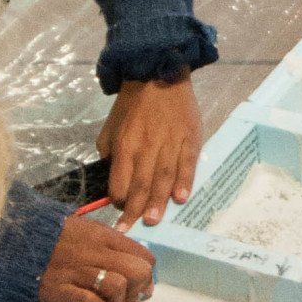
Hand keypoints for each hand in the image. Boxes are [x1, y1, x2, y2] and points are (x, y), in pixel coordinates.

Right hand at [39, 208, 154, 301]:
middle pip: (137, 271)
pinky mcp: (61, 290)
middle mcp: (93, 252)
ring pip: (118, 286)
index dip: (148, 273)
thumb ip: (108, 243)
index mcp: (102, 236)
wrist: (14, 247)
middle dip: (140, 289)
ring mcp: (77, 272)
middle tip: (134, 301)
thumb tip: (133, 263)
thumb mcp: (83, 230)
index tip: (143, 285)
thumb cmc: (52, 240)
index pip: (142, 254)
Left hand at [98, 74, 203, 229]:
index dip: (118, 198)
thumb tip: (114, 175)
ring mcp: (170, 143)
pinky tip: (180, 198)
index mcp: (125, 143)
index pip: (120, 179)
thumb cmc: (133, 103)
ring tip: (154, 220)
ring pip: (163, 178)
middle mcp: (147, 146)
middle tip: (131, 229)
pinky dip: (184, 182)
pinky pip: (187, 164)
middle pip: (141, 184)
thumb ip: (111, 151)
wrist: (159, 72)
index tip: (119, 210)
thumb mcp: (111, 125)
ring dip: (158, 202)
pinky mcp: (191, 138)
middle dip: (135, 210)